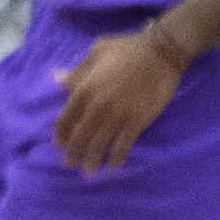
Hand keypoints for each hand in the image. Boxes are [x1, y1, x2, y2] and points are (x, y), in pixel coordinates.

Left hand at [53, 26, 182, 171]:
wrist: (161, 52)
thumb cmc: (128, 49)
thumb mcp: (97, 51)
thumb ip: (78, 71)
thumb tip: (57, 80)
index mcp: (85, 88)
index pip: (66, 119)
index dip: (61, 135)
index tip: (59, 145)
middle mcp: (98, 105)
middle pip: (81, 136)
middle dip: (74, 153)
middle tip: (71, 164)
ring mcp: (118, 115)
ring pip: (100, 144)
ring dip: (93, 160)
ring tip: (89, 171)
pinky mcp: (137, 121)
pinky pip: (123, 144)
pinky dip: (116, 157)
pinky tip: (114, 165)